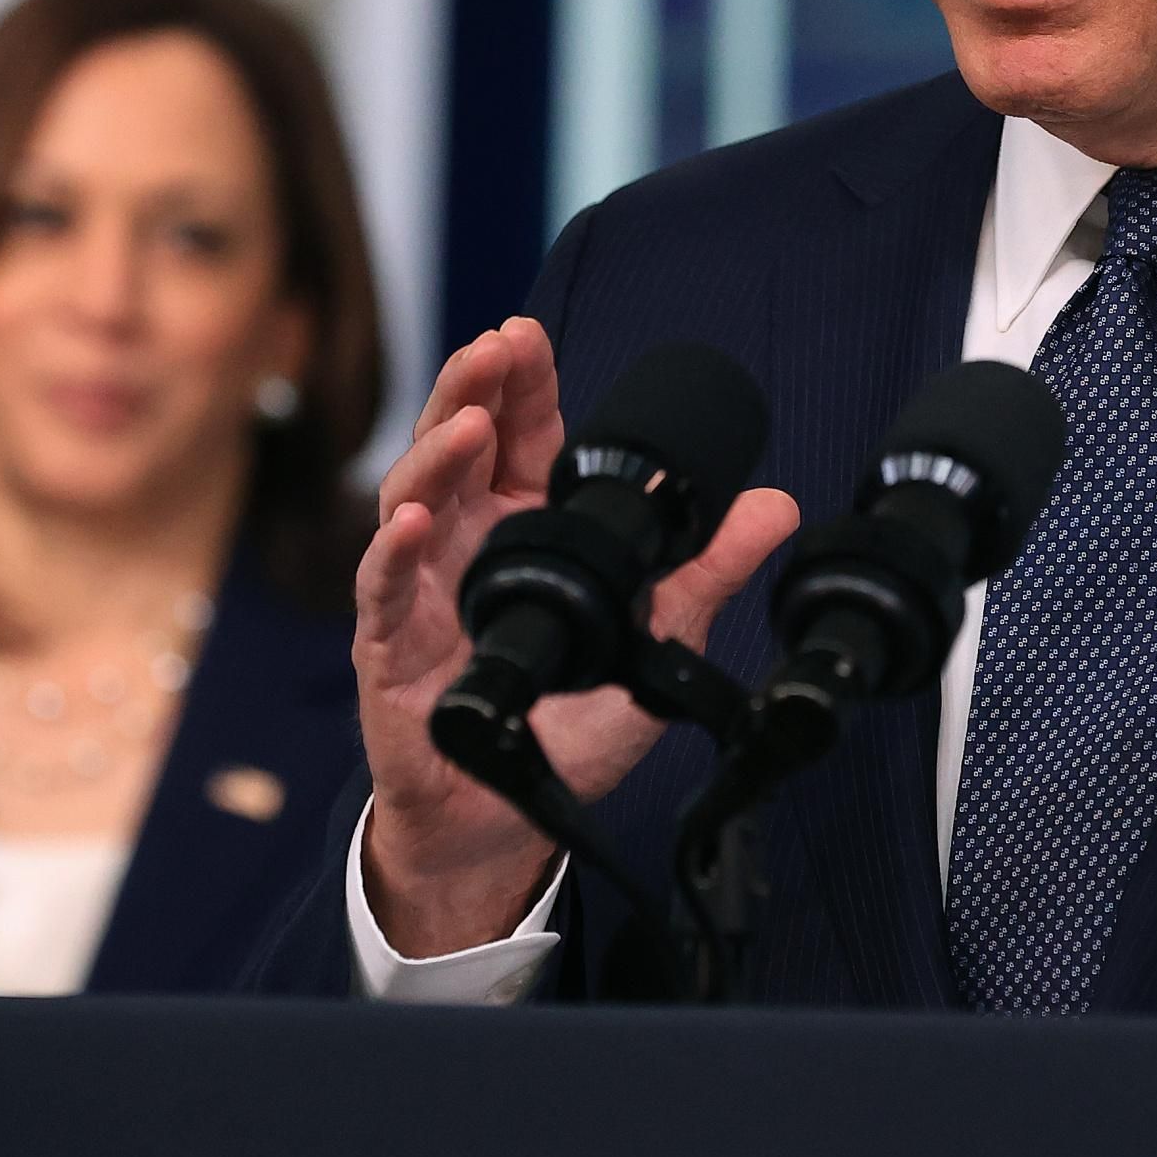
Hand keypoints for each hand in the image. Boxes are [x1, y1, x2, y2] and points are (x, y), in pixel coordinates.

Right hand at [353, 319, 799, 953]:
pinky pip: (380, 589)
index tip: (527, 335)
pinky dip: (389, 551)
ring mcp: (419, 588)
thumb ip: (708, 573)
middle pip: (456, 445)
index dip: (520, 384)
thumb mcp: (656, 640)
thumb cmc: (568, 723)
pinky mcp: (388, 646)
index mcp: (521, 526)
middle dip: (472, 390)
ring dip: (437, 454)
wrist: (508, 821)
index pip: (517, 436)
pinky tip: (410, 522)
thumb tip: (777, 507)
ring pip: (412, 498)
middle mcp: (463, 542)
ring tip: (468, 423)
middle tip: (495, 348)